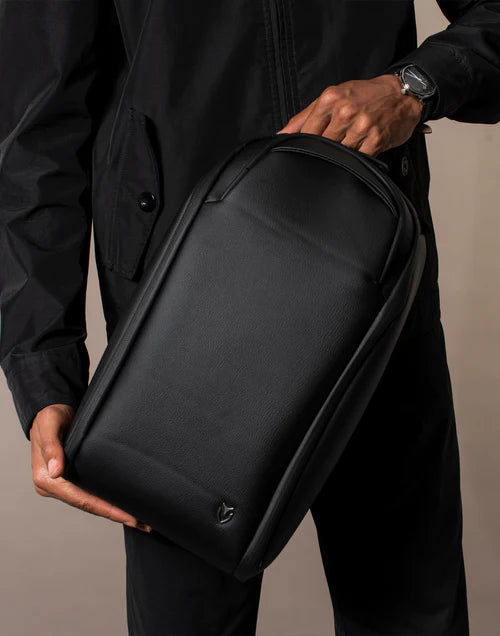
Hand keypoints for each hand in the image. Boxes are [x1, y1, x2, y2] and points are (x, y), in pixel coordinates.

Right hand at [29, 403, 151, 531]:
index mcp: (47, 479)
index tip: (126, 516)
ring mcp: (65, 484)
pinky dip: (108, 500)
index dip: (105, 509)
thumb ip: (52, 447)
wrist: (51, 409)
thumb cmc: (50, 416)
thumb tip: (56, 471)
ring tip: (139, 519)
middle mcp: (55, 486)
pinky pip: (92, 493)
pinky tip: (124, 505)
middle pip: (88, 505)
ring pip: (92, 502)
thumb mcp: (49, 427)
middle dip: (115, 515)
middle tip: (142, 523)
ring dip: (114, 511)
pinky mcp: (74, 478)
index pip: (80, 499)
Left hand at [277, 74, 425, 156]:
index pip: (307, 131)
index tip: (306, 150)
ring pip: (338, 153)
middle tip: (328, 150)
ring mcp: (361, 126)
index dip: (305, 144)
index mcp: (330, 99)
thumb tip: (282, 134)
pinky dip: (355, 158)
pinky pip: (357, 158)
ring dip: (340, 155)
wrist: (402, 94)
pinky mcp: (375, 140)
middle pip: (321, 144)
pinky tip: (358, 151)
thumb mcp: (333, 96)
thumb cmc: (365, 95)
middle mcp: (345, 111)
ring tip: (346, 147)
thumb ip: (304, 116)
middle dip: (323, 151)